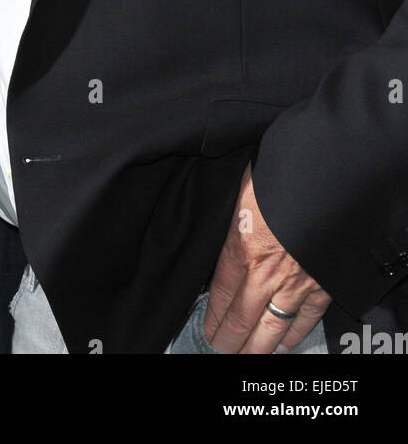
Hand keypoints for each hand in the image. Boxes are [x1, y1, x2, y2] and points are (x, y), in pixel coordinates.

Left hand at [203, 164, 330, 353]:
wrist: (325, 180)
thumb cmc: (279, 177)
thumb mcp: (243, 192)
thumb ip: (233, 218)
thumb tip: (226, 225)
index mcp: (240, 249)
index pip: (220, 296)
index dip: (212, 318)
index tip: (208, 329)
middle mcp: (265, 274)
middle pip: (242, 320)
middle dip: (229, 340)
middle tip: (220, 348)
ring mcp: (295, 283)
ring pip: (272, 328)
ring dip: (257, 347)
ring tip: (246, 356)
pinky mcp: (322, 286)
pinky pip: (306, 318)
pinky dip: (295, 334)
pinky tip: (285, 342)